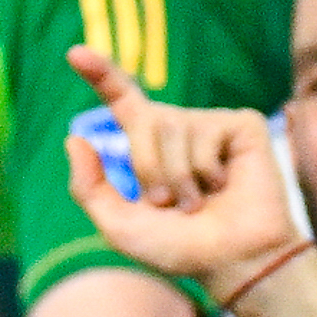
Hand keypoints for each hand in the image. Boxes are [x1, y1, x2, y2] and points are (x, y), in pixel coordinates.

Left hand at [58, 46, 302, 300]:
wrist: (232, 262)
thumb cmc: (178, 248)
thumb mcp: (119, 224)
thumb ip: (89, 187)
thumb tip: (73, 139)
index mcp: (148, 146)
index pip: (122, 100)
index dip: (100, 74)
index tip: (75, 53)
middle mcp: (179, 128)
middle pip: (143, 121)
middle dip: (149, 167)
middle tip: (170, 203)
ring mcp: (211, 124)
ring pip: (174, 129)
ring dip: (180, 177)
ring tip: (199, 201)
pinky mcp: (243, 126)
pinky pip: (206, 134)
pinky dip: (206, 169)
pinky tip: (225, 185)